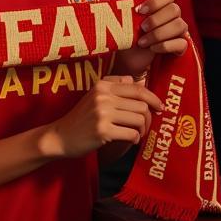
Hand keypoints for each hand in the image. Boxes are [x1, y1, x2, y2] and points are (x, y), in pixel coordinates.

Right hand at [41, 75, 162, 158]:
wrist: (61, 136)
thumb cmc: (81, 117)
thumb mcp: (94, 95)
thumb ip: (113, 85)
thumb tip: (134, 80)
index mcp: (102, 85)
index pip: (137, 88)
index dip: (153, 98)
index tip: (159, 107)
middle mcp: (103, 96)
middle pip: (142, 105)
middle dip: (148, 118)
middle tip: (144, 126)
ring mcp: (102, 113)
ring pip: (139, 119)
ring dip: (142, 130)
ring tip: (135, 133)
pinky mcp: (103, 131)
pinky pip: (132, 134)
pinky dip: (135, 139)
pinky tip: (129, 140)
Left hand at [117, 0, 188, 76]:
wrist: (128, 58)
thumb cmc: (128, 34)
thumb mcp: (126, 21)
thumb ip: (130, 8)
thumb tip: (133, 3)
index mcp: (160, 5)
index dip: (156, 1)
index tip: (139, 10)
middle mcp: (172, 16)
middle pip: (175, 9)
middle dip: (156, 19)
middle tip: (142, 28)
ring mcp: (178, 31)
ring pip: (180, 25)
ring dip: (158, 34)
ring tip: (142, 42)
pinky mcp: (180, 46)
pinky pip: (181, 43)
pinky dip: (164, 45)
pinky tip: (152, 48)